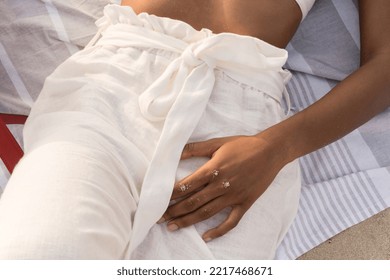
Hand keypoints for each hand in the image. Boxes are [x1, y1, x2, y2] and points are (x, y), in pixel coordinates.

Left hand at [158, 134, 284, 241]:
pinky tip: (206, 237)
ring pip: (207, 213)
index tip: (158, 201)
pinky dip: (219, 231)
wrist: (271, 151)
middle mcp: (221, 185)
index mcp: (214, 169)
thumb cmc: (243, 145)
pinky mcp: (245, 203)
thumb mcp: (217, 143)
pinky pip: (231, 221)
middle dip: (174, 211)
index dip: (171, 194)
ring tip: (172, 227)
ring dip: (188, 221)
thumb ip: (195, 148)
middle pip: (193, 202)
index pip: (187, 185)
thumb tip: (175, 151)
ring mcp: (234, 197)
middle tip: (158, 218)